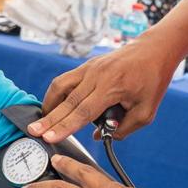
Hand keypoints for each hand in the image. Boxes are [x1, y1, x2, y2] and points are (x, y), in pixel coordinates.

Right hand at [29, 37, 182, 143]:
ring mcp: (90, 68)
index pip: (83, 111)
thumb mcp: (146, 111)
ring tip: (41, 121)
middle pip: (67, 101)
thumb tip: (99, 136)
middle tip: (33, 132)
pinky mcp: (87, 65)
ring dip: (49, 104)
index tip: (49, 137)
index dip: (65, 126)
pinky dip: (57, 94)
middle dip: (49, 119)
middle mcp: (96, 75)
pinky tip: (54, 106)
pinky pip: (66, 80)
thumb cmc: (153, 79)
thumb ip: (124, 128)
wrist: (154, 49)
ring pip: (61, 86)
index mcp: (112, 86)